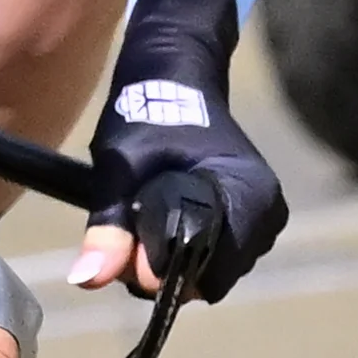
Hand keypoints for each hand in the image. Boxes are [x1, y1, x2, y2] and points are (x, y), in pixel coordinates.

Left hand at [76, 0, 289, 301]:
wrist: (175, 77)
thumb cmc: (146, 112)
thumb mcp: (119, 168)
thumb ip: (108, 225)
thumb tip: (89, 279)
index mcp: (249, 197)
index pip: (206, 275)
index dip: (159, 271)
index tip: (127, 243)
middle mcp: (268, 214)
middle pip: (209, 278)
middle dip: (164, 267)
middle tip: (133, 223)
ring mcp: (265, 219)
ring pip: (211, 271)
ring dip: (174, 258)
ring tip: (149, 211)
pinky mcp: (254, 220)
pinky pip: (215, 256)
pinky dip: (186, 247)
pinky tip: (166, 215)